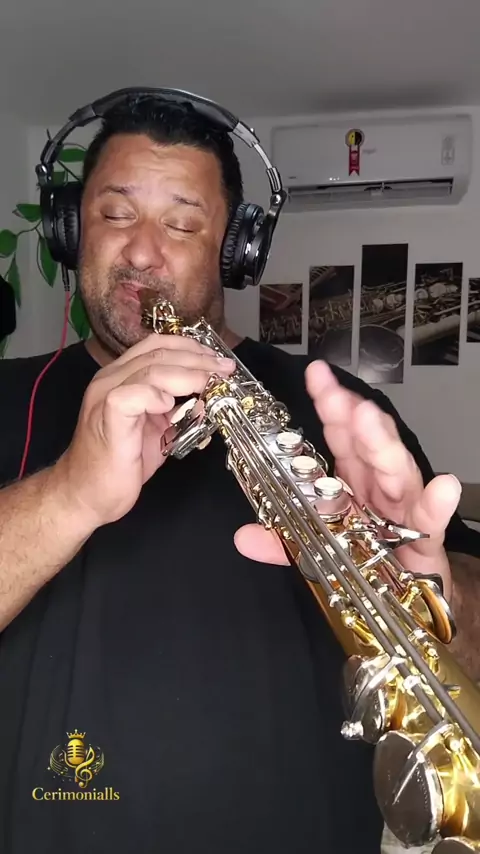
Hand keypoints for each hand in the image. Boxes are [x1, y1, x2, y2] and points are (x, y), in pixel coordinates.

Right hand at [56, 333, 234, 527]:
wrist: (87, 495)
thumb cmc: (119, 464)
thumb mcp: (157, 432)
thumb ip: (178, 414)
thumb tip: (207, 403)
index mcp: (121, 378)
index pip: (156, 346)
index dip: (190, 347)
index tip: (217, 359)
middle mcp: (110, 380)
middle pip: (158, 354)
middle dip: (198, 360)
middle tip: (225, 370)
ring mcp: (106, 396)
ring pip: (151, 369)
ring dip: (188, 375)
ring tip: (211, 385)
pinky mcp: (107, 417)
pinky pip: (132, 395)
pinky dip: (155, 395)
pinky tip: (170, 405)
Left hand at [234, 360, 460, 600]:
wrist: (409, 600)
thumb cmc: (370, 562)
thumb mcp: (318, 550)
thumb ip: (284, 543)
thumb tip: (243, 538)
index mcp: (352, 481)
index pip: (340, 436)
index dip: (330, 405)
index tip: (317, 376)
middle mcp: (378, 486)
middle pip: (367, 444)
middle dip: (352, 417)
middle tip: (339, 397)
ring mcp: (403, 508)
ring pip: (396, 470)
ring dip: (383, 445)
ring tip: (370, 422)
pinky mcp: (425, 538)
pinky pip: (430, 520)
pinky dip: (437, 503)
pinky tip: (444, 487)